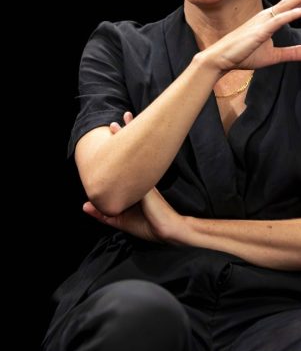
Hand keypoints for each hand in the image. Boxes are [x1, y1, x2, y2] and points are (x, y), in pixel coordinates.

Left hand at [83, 111, 186, 242]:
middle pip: (131, 152)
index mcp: (134, 184)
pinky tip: (130, 139)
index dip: (119, 147)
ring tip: (124, 119)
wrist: (166, 230)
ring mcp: (144, 178)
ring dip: (129, 134)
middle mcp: (139, 177)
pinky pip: (138, 166)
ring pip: (135, 154)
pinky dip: (134, 152)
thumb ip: (102, 213)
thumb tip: (84, 205)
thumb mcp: (119, 220)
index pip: (125, 163)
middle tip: (119, 120)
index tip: (114, 132)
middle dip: (125, 135)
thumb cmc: (147, 225)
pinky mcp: (148, 183)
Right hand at [203, 0, 300, 71]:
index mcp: (271, 20)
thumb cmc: (243, 55)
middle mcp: (268, 16)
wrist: (221, 58)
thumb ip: (293, 53)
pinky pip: (279, 20)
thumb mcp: (274, 56)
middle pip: (295, 1)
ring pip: (288, 5)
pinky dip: (292, 14)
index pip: (295, 7)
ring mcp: (263, 21)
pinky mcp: (260, 30)